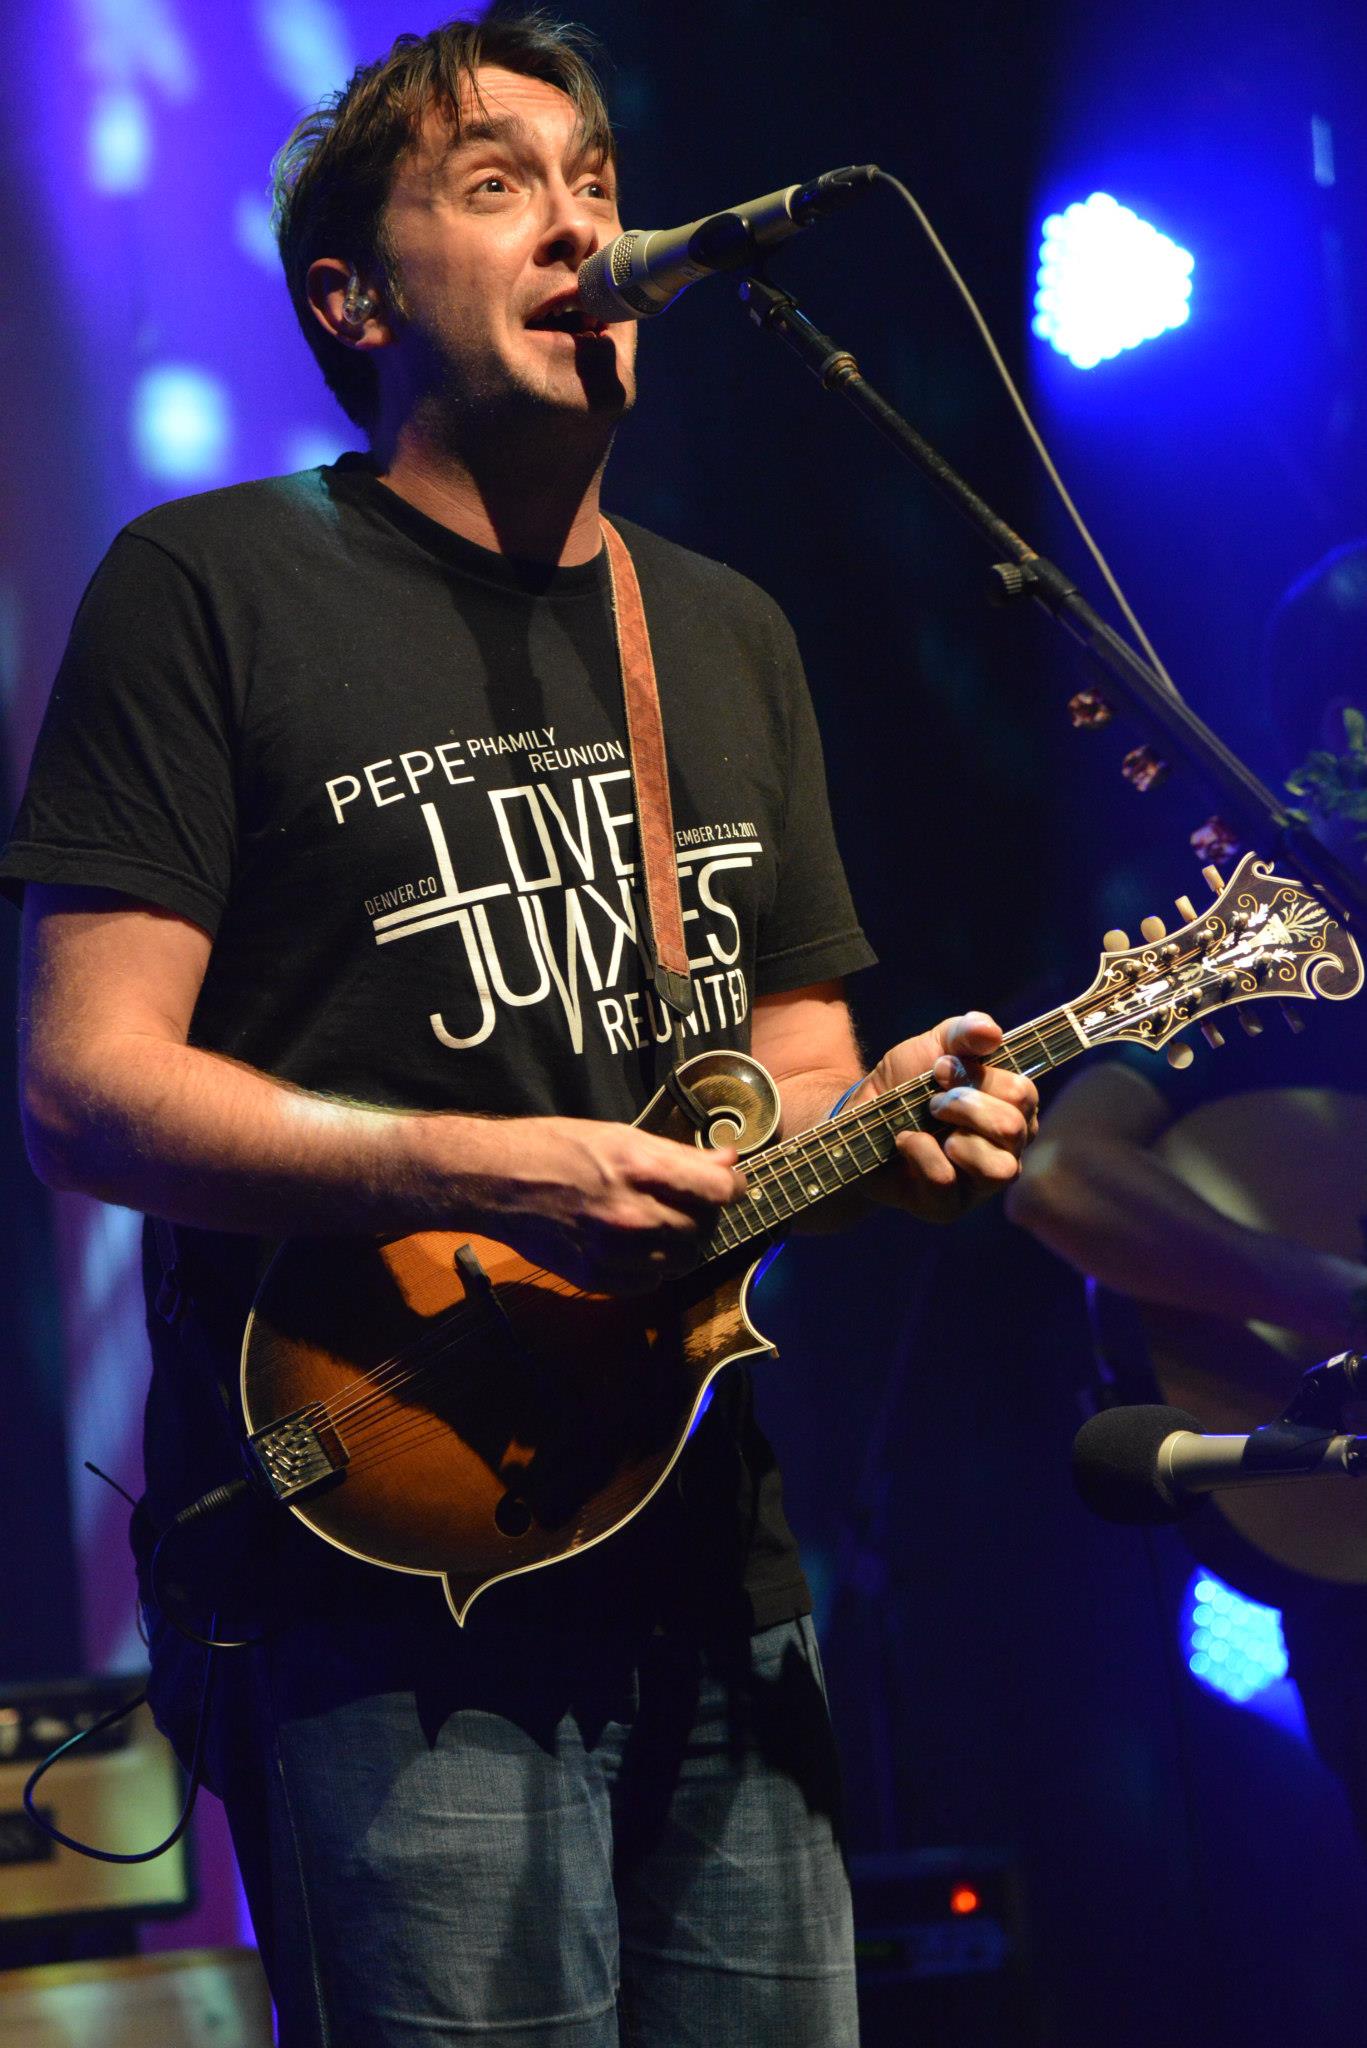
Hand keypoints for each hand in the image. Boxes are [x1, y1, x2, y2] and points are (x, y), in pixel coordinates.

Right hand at [474, 1115, 745, 1294]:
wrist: (496, 1181)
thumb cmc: (557, 1147)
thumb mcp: (620, 1135)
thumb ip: (678, 1154)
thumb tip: (728, 1161)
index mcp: (639, 1168)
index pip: (718, 1190)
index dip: (732, 1187)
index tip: (729, 1186)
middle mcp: (631, 1214)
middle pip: (703, 1229)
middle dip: (704, 1216)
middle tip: (689, 1203)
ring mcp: (612, 1251)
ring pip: (681, 1261)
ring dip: (682, 1244)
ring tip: (662, 1223)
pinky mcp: (595, 1278)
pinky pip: (650, 1282)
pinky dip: (652, 1266)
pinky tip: (636, 1244)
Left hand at [857, 1010, 1037, 1223]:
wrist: (859, 1115)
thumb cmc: (908, 1082)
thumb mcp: (935, 1046)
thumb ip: (966, 1033)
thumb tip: (992, 1032)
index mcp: (1014, 1110)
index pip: (1023, 1094)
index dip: (981, 1076)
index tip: (941, 1067)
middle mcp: (1007, 1149)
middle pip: (1014, 1129)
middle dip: (966, 1105)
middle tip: (934, 1100)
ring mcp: (980, 1184)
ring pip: (999, 1169)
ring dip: (957, 1136)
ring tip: (928, 1122)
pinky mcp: (948, 1206)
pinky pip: (945, 1181)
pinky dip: (919, 1151)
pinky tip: (905, 1142)